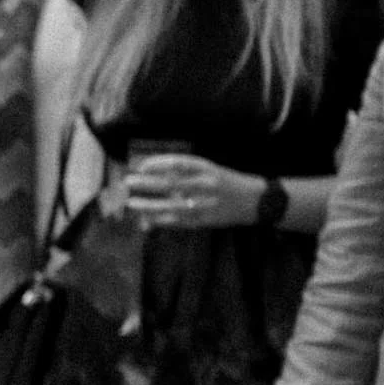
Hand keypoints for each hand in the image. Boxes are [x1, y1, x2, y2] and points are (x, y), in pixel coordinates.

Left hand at [122, 153, 259, 230]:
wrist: (255, 201)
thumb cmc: (227, 181)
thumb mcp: (210, 170)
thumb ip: (185, 172)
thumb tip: (152, 172)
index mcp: (207, 168)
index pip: (179, 163)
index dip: (158, 163)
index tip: (141, 165)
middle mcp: (205, 185)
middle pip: (171, 184)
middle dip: (147, 184)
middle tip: (128, 182)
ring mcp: (204, 204)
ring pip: (172, 205)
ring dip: (149, 205)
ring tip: (131, 203)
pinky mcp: (203, 220)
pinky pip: (178, 220)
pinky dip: (161, 220)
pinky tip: (146, 219)